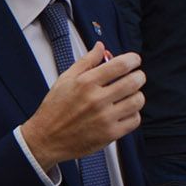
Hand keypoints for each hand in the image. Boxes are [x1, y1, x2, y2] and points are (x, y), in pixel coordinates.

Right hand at [21, 43, 144, 164]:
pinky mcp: (110, 134)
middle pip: (133, 82)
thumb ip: (86, 61)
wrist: (46, 139)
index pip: (120, 65)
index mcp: (86, 83)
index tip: (135, 60)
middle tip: (136, 77)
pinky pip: (134, 120)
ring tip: (130, 95)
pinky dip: (133, 114)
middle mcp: (97, 99)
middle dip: (139, 76)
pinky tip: (124, 111)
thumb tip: (101, 46)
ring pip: (137, 101)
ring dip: (137, 95)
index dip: (133, 60)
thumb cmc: (55, 108)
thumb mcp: (65, 79)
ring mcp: (104, 118)